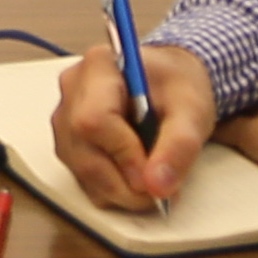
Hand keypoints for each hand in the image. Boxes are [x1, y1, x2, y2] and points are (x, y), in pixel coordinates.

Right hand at [52, 38, 216, 208]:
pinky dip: (113, 191)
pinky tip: (136, 178)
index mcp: (99, 66)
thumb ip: (179, 146)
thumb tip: (157, 185)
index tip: (152, 174)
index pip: (94, 119)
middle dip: (125, 182)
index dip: (123, 154)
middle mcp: (73, 90)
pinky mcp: (68, 144)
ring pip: (82, 171)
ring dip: (121, 190)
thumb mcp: (192, 110)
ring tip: (154, 182)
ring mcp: (65, 119)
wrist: (169, 87)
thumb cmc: (176, 87)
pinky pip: (82, 180)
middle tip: (160, 188)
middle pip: (84, 151)